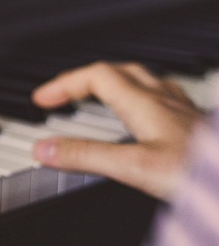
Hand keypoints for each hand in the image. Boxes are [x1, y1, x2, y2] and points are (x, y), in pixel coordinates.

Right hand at [31, 61, 203, 198]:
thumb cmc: (202, 173)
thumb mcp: (135, 168)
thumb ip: (87, 157)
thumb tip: (44, 150)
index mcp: (146, 103)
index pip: (96, 75)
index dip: (64, 83)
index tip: (42, 98)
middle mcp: (166, 100)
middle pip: (119, 72)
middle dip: (85, 79)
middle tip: (64, 95)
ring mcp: (184, 112)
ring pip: (144, 82)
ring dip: (114, 85)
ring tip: (98, 99)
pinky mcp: (197, 127)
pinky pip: (163, 101)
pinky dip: (140, 102)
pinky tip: (145, 120)